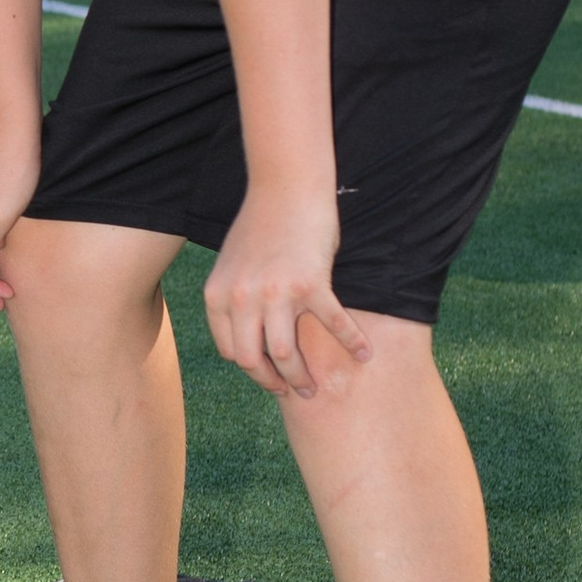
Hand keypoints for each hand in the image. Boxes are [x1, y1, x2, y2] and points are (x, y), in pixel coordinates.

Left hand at [201, 190, 369, 399]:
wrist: (285, 189)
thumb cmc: (261, 226)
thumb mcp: (231, 266)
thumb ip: (235, 300)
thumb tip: (250, 338)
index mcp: (218, 297)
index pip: (231, 351)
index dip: (251, 369)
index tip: (268, 375)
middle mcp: (242, 299)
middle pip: (254, 361)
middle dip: (273, 383)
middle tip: (292, 392)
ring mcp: (276, 294)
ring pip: (285, 355)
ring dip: (301, 378)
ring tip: (314, 387)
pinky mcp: (311, 285)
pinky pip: (333, 324)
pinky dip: (351, 342)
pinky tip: (364, 354)